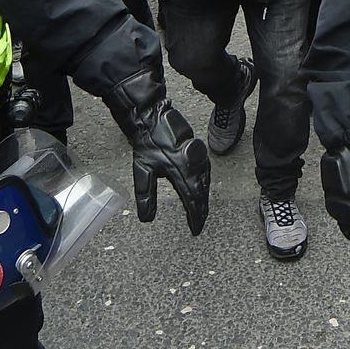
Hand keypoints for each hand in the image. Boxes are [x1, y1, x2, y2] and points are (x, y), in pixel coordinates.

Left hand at [107, 70, 210, 235]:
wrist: (153, 119)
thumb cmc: (148, 143)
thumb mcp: (143, 170)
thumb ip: (146, 196)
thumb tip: (147, 218)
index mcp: (181, 171)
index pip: (192, 200)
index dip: (194, 217)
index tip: (195, 229)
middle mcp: (193, 165)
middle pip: (202, 194)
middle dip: (200, 211)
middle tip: (198, 224)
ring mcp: (199, 157)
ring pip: (206, 183)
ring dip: (204, 199)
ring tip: (200, 212)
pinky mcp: (199, 151)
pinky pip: (206, 173)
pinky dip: (205, 186)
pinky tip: (202, 190)